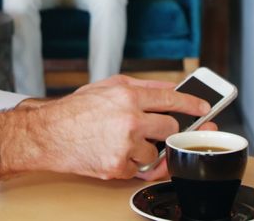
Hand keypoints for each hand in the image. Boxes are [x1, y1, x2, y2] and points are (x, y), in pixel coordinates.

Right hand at [0, 75, 210, 180]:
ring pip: (156, 151)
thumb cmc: (75, 110)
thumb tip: (170, 90)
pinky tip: (114, 151)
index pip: (171, 99)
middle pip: (170, 127)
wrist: (49, 134)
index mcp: (127, 95)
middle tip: (157, 129)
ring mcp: (125, 145)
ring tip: (122, 140)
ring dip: (146, 148)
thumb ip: (141, 87)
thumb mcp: (107, 86)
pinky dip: (132, 162)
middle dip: (167, 129)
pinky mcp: (118, 167)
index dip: (192, 105)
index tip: (204, 110)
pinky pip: (140, 168)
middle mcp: (129, 119)